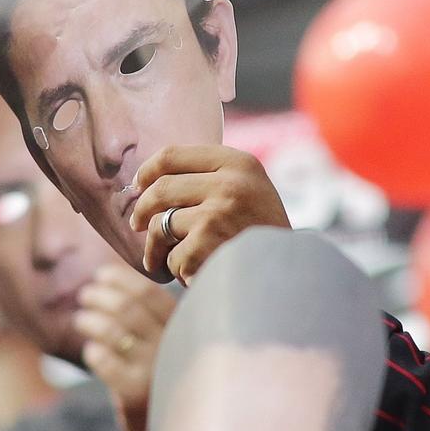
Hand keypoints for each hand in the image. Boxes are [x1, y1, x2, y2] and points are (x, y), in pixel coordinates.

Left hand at [72, 265, 175, 430]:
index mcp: (180, 326)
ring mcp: (154, 369)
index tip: (100, 275)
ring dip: (90, 320)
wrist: (174, 429)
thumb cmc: (162, 376)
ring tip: (80, 320)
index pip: (148, 293)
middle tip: (85, 295)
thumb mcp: (165, 342)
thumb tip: (108, 278)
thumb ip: (148, 316)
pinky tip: (91, 352)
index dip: (120, 279)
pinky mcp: (136, 393)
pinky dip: (94, 352)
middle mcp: (171, 344)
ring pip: (112, 332)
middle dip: (99, 297)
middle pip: (126, 308)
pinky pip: (106, 363)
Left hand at [129, 145, 289, 283]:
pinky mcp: (209, 241)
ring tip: (164, 260)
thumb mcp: (248, 192)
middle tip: (137, 225)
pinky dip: (178, 270)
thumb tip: (149, 179)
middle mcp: (230, 182)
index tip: (139, 185)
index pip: (172, 155)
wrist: (291, 276)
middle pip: (160, 189)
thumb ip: (209, 178)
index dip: (147, 171)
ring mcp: (219, 211)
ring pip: (161, 225)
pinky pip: (173, 256)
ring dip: (157, 248)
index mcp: (238, 162)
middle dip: (142, 211)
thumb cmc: (261, 236)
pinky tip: (193, 275)